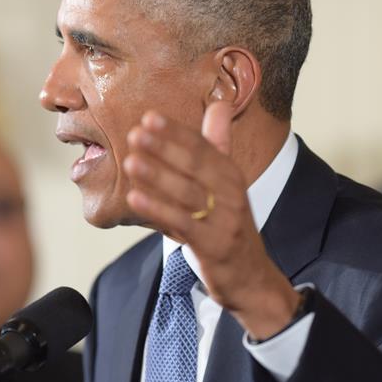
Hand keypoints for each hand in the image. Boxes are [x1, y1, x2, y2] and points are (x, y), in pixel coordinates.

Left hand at [123, 104, 299, 338]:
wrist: (250, 276)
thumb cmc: (228, 225)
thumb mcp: (226, 184)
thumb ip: (217, 145)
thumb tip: (219, 105)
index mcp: (231, 175)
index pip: (203, 147)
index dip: (177, 132)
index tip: (149, 117)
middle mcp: (232, 194)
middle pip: (195, 167)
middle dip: (165, 148)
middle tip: (136, 134)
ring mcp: (224, 221)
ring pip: (188, 194)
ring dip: (158, 177)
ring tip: (130, 162)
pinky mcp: (214, 245)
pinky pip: (183, 224)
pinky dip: (158, 210)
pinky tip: (135, 198)